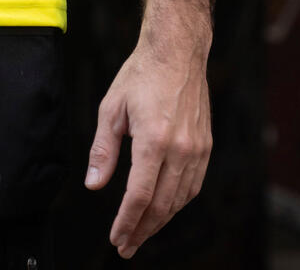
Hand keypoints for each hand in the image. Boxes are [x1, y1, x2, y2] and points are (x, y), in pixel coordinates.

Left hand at [85, 38, 211, 258]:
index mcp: (154, 139)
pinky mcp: (206, 146)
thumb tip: (93, 185)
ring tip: (141, 232)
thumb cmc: (141, 75)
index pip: (139, 195)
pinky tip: (163, 208)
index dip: (127, 222)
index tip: (116, 238)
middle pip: (161, 205)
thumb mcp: (111, 108)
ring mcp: (197, 149)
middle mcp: (180, 148)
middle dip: (142, 230)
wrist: (177, 52)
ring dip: (160, 221)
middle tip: (126, 246)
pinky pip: (193, 186)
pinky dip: (177, 203)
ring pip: (179, 200)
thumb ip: (103, 150)